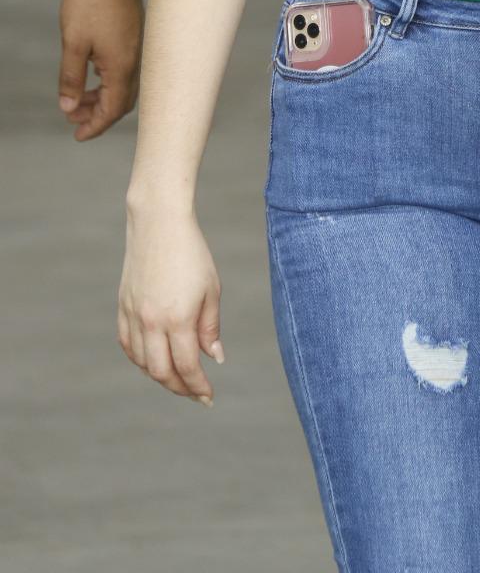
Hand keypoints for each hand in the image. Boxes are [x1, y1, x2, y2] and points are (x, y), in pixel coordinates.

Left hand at [58, 0, 143, 139]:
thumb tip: (69, 108)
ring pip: (124, 84)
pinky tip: (92, 72)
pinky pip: (125, 68)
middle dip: (98, 114)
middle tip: (73, 119)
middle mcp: (135, 58)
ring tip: (79, 98)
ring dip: (103, 96)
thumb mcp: (72, 43)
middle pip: (122, 101)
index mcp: (122, 65)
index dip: (95, 126)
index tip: (77, 135)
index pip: (112, 109)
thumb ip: (71, 78)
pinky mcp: (134, 34)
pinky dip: (108, 79)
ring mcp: (138, 45)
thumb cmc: (90, 0)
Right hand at [118, 207, 223, 404]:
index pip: (186, 367)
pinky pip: (128, 344)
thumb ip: (210, 327)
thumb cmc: (192, 254)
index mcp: (177, 318)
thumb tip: (214, 358)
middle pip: (161, 372)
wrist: (158, 224)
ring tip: (180, 377)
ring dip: (161, 375)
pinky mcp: (123, 307)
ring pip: (142, 362)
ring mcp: (133, 315)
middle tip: (196, 393)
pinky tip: (155, 359)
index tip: (209, 397)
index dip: (198, 386)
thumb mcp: (211, 289)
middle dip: (180, 388)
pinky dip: (141, 359)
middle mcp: (150, 322)